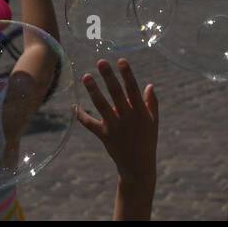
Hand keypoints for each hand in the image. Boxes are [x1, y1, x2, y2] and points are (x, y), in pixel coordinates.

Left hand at [75, 58, 158, 220]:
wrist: (138, 166)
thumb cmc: (147, 141)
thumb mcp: (153, 122)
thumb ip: (151, 103)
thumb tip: (149, 85)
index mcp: (140, 111)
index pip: (133, 89)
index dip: (127, 74)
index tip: (121, 60)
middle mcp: (127, 117)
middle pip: (116, 93)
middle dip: (108, 77)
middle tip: (100, 62)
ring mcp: (115, 126)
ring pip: (102, 105)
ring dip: (93, 90)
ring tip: (85, 76)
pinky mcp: (105, 135)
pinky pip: (90, 124)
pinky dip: (81, 116)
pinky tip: (74, 106)